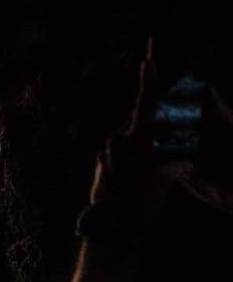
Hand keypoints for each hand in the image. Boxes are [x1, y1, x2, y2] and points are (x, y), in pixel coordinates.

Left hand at [88, 39, 164, 223]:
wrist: (113, 223)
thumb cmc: (143, 202)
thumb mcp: (166, 180)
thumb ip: (171, 163)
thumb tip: (182, 159)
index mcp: (137, 139)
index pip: (146, 104)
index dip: (149, 80)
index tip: (148, 58)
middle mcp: (118, 139)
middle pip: (138, 125)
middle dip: (151, 134)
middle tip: (155, 161)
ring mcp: (106, 150)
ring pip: (128, 141)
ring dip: (139, 152)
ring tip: (142, 179)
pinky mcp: (99, 161)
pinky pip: (117, 154)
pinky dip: (128, 162)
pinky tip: (132, 183)